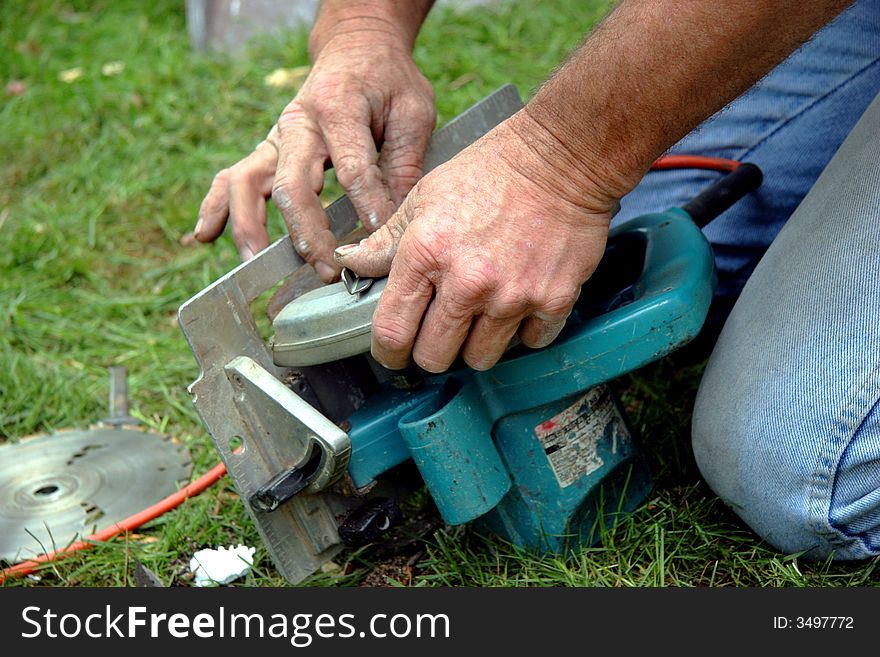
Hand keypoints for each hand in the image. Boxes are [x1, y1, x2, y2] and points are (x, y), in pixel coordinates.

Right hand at [194, 34, 434, 282]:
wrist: (356, 49)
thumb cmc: (388, 82)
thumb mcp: (413, 112)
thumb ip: (403, 164)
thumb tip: (394, 222)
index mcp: (338, 106)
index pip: (351, 169)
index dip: (367, 208)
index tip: (381, 241)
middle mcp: (298, 123)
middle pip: (292, 185)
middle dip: (307, 233)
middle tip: (330, 269)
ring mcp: (276, 138)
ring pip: (250, 184)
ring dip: (251, 227)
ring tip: (258, 262)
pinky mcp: (267, 150)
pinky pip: (231, 178)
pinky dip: (215, 206)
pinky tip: (204, 236)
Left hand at [334, 111, 621, 371]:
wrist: (562, 158)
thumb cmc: (491, 172)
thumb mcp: (425, 196)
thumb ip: (386, 240)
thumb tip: (351, 263)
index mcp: (427, 253)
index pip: (392, 331)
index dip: (387, 352)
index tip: (392, 354)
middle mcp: (468, 282)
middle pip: (434, 357)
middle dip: (430, 352)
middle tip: (437, 335)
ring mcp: (513, 296)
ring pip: (480, 358)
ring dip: (475, 345)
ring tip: (479, 317)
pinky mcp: (553, 300)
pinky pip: (529, 343)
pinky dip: (522, 332)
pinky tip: (518, 305)